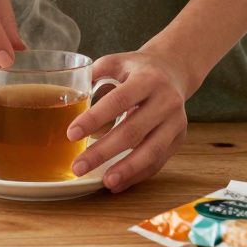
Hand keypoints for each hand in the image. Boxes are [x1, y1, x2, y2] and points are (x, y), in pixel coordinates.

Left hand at [66, 50, 195, 192]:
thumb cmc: (137, 69)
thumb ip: (93, 75)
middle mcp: (166, 101)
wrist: (173, 71)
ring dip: (126, 170)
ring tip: (104, 182)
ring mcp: (176, 121)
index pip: (118, 100)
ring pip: (151, 151)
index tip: (71, 134)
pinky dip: (137, 175)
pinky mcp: (178, 138)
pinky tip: (118, 184)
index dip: (95, 118)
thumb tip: (68, 98)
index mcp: (148, 79)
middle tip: (78, 166)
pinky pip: (158, 161)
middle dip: (103, 152)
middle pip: (133, 131)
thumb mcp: (116, 62)